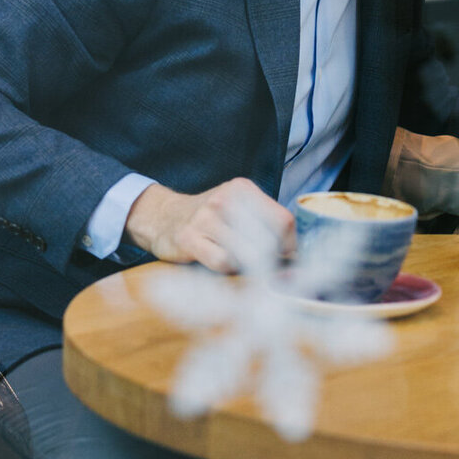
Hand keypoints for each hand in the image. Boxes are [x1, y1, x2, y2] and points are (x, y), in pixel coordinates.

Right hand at [124, 178, 294, 272]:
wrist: (162, 218)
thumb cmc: (209, 220)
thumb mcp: (238, 210)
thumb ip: (267, 226)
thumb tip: (296, 258)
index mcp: (243, 190)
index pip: (283, 221)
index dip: (289, 246)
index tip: (285, 257)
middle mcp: (225, 199)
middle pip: (268, 241)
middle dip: (269, 260)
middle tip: (259, 264)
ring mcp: (206, 218)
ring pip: (247, 253)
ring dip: (245, 265)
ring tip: (234, 259)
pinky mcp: (189, 238)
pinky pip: (223, 262)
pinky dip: (226, 269)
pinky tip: (217, 261)